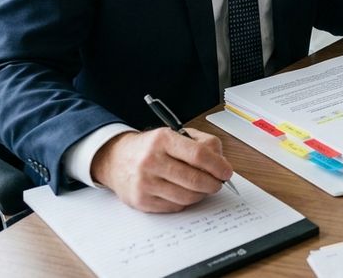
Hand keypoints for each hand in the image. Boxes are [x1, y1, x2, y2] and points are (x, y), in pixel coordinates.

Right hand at [90, 128, 233, 212]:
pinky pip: (175, 207)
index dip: (218, 166)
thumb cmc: (151, 148)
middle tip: (218, 183)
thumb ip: (202, 144)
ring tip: (202, 188)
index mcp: (163, 139)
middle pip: (195, 179)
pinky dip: (185, 202)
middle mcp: (151, 160)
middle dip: (213, 184)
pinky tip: (184, 192)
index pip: (199, 155)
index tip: (226, 172)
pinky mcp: (141, 200)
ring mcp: (144, 182)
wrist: (116, 159)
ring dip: (201, 194)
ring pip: (187, 196)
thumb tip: (221, 164)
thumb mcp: (175, 135)